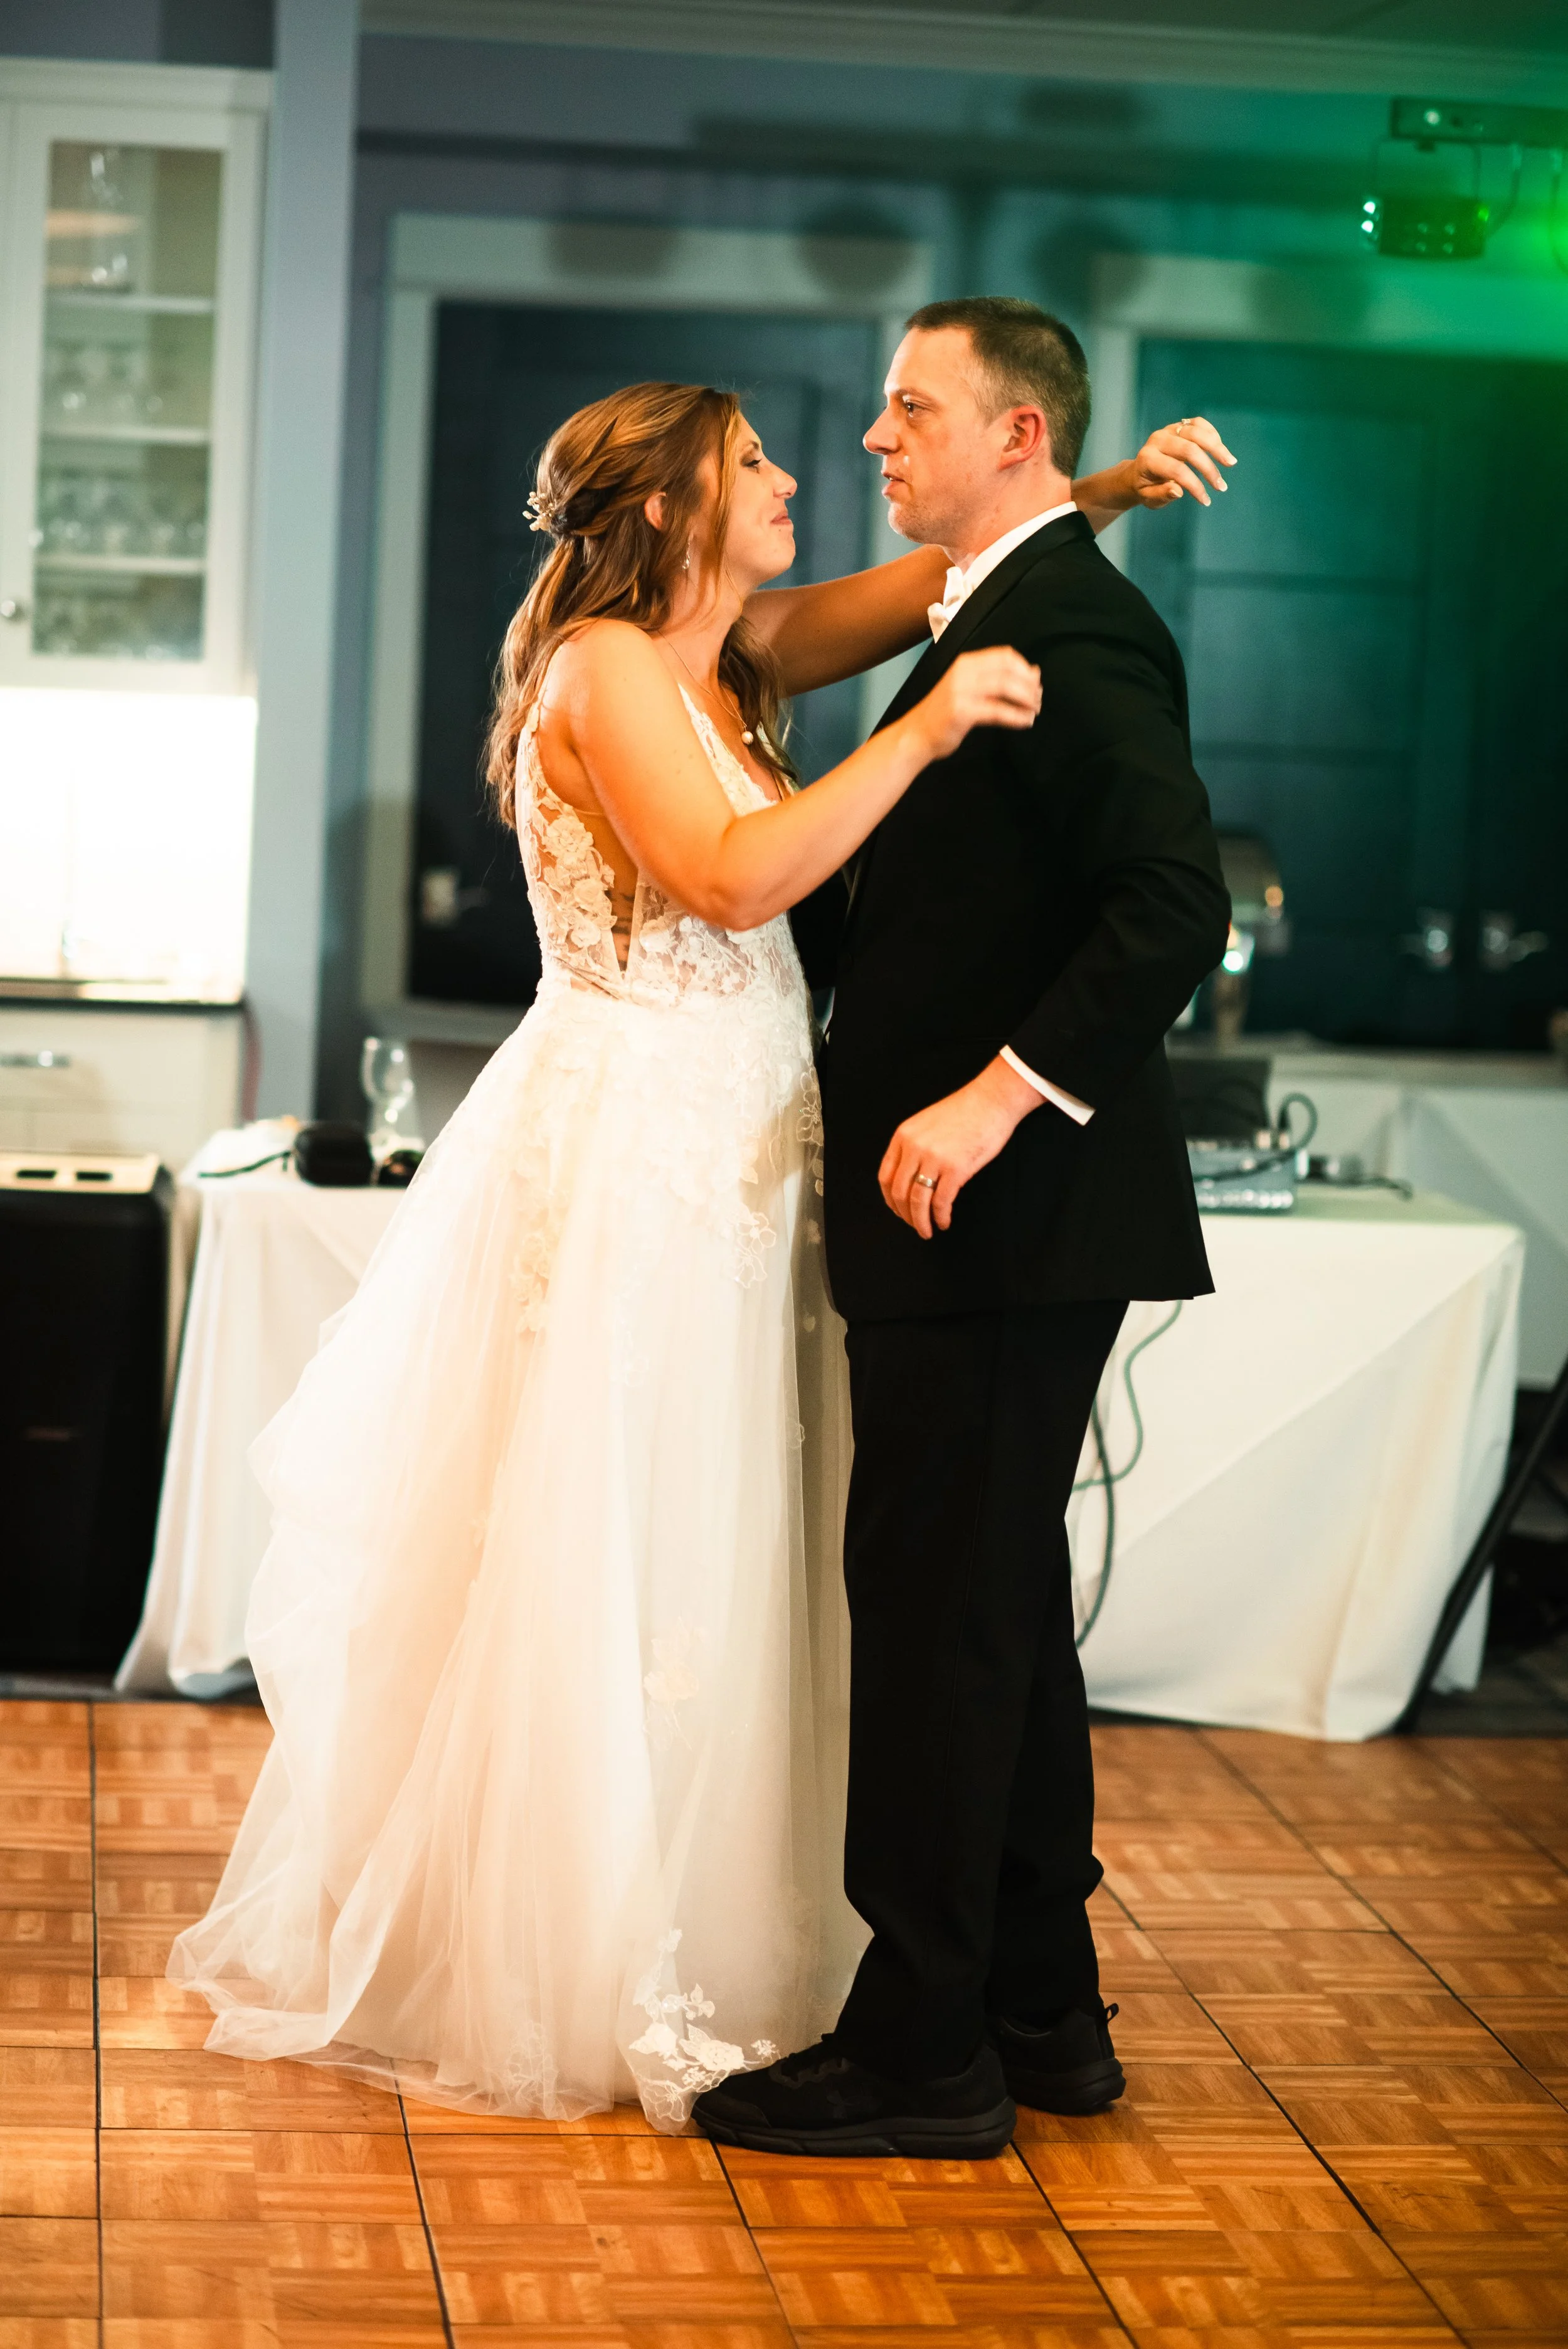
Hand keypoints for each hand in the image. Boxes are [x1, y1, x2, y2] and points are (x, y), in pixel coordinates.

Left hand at [878, 1056, 1042, 1238]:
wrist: (992, 1100)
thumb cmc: (965, 1111)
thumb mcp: (927, 1123)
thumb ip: (914, 1146)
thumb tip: (910, 1177)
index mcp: (904, 1136)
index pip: (886, 1177)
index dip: (890, 1199)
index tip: (898, 1210)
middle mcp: (914, 1147)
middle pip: (899, 1192)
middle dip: (905, 1215)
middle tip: (914, 1225)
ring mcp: (934, 1158)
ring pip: (918, 1201)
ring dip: (920, 1222)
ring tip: (927, 1231)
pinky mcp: (956, 1168)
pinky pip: (941, 1202)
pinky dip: (940, 1217)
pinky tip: (944, 1222)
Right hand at [905, 645, 1041, 764]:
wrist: (916, 735)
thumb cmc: (945, 714)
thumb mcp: (970, 689)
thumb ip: (998, 680)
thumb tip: (1035, 672)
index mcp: (966, 663)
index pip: (1005, 655)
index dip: (1025, 668)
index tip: (1035, 683)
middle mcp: (964, 672)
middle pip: (1008, 670)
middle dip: (1029, 685)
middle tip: (1038, 700)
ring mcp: (961, 691)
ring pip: (1005, 687)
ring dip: (1026, 699)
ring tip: (1034, 711)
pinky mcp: (962, 712)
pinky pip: (998, 711)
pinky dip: (1017, 717)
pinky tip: (1026, 722)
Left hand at [1131, 416, 1235, 509]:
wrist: (1137, 472)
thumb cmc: (1145, 488)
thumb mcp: (1148, 498)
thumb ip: (1161, 495)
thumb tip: (1179, 491)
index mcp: (1148, 459)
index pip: (1177, 470)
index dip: (1195, 486)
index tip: (1206, 501)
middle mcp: (1157, 440)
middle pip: (1190, 449)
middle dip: (1209, 469)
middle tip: (1221, 486)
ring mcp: (1168, 430)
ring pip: (1197, 432)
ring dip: (1217, 448)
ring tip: (1230, 463)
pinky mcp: (1178, 426)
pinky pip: (1198, 423)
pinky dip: (1212, 434)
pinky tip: (1221, 449)